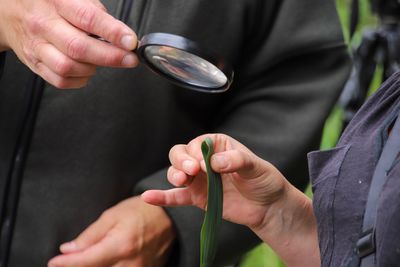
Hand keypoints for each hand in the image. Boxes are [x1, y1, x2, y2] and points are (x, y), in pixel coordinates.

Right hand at [0, 0, 138, 87]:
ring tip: (102, 60)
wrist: (9, 11)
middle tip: (130, 59)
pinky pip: (61, 81)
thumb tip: (120, 34)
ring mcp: (37, 46)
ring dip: (93, 68)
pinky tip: (87, 70)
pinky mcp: (35, 64)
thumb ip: (95, 11)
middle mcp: (44, 25)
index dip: (112, 32)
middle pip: (79, 48)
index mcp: (56, 2)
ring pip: (68, 67)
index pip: (88, 18)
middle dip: (111, 57)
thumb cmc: (47, 3)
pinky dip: (80, 80)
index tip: (131, 41)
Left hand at [48, 196, 174, 266]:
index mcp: (120, 245)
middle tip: (68, 260)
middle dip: (79, 266)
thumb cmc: (142, 211)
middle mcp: (130, 263)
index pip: (85, 261)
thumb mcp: (113, 215)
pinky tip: (104, 262)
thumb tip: (69, 250)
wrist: (171, 217)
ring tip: (86, 259)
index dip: (66, 264)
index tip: (53, 262)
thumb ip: (90, 235)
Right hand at [142, 134, 319, 266]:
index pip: (198, 144)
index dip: (196, 153)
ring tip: (184, 181)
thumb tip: (215, 162)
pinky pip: (176, 196)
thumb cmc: (264, 180)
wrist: (268, 207)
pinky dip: (162, 197)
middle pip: (180, 154)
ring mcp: (199, 179)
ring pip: (175, 172)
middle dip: (181, 161)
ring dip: (174, 175)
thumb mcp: (255, 166)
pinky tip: (148, 197)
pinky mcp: (196, 197)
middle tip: (192, 171)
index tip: (204, 165)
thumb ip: (237, 161)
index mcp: (217, 146)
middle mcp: (204, 160)